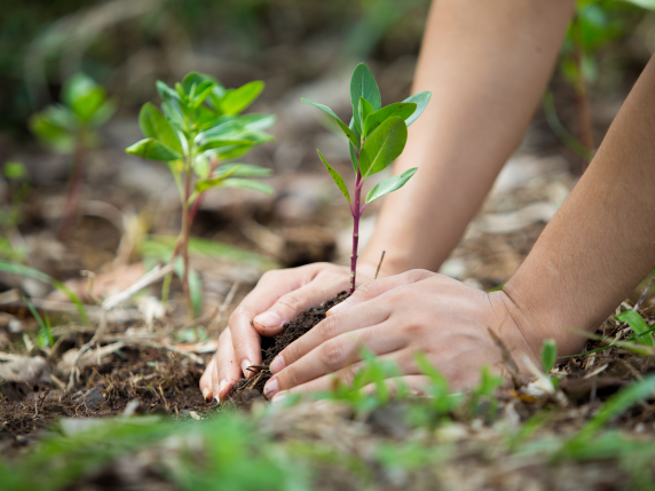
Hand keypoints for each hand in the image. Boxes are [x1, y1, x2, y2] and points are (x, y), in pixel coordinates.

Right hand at [199, 261, 377, 400]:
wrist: (362, 286)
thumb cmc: (350, 286)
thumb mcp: (329, 286)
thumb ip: (297, 302)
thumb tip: (262, 325)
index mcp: (274, 285)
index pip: (246, 315)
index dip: (243, 345)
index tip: (248, 371)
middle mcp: (262, 300)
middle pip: (231, 332)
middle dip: (228, 363)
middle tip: (229, 392)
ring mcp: (259, 316)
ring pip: (228, 343)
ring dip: (221, 370)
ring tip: (220, 397)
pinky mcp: (262, 332)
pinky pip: (235, 350)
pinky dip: (222, 369)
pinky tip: (215, 391)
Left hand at [262, 270, 540, 400]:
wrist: (517, 329)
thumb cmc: (463, 305)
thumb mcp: (421, 281)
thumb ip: (376, 292)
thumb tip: (332, 312)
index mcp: (398, 298)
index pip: (335, 324)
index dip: (301, 346)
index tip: (277, 363)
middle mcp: (406, 323)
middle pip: (338, 350)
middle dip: (297, 372)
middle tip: (270, 388)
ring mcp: (424, 353)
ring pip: (357, 376)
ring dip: (316, 394)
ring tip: (287, 407)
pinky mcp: (441, 383)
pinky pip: (389, 397)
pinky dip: (355, 408)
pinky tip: (333, 417)